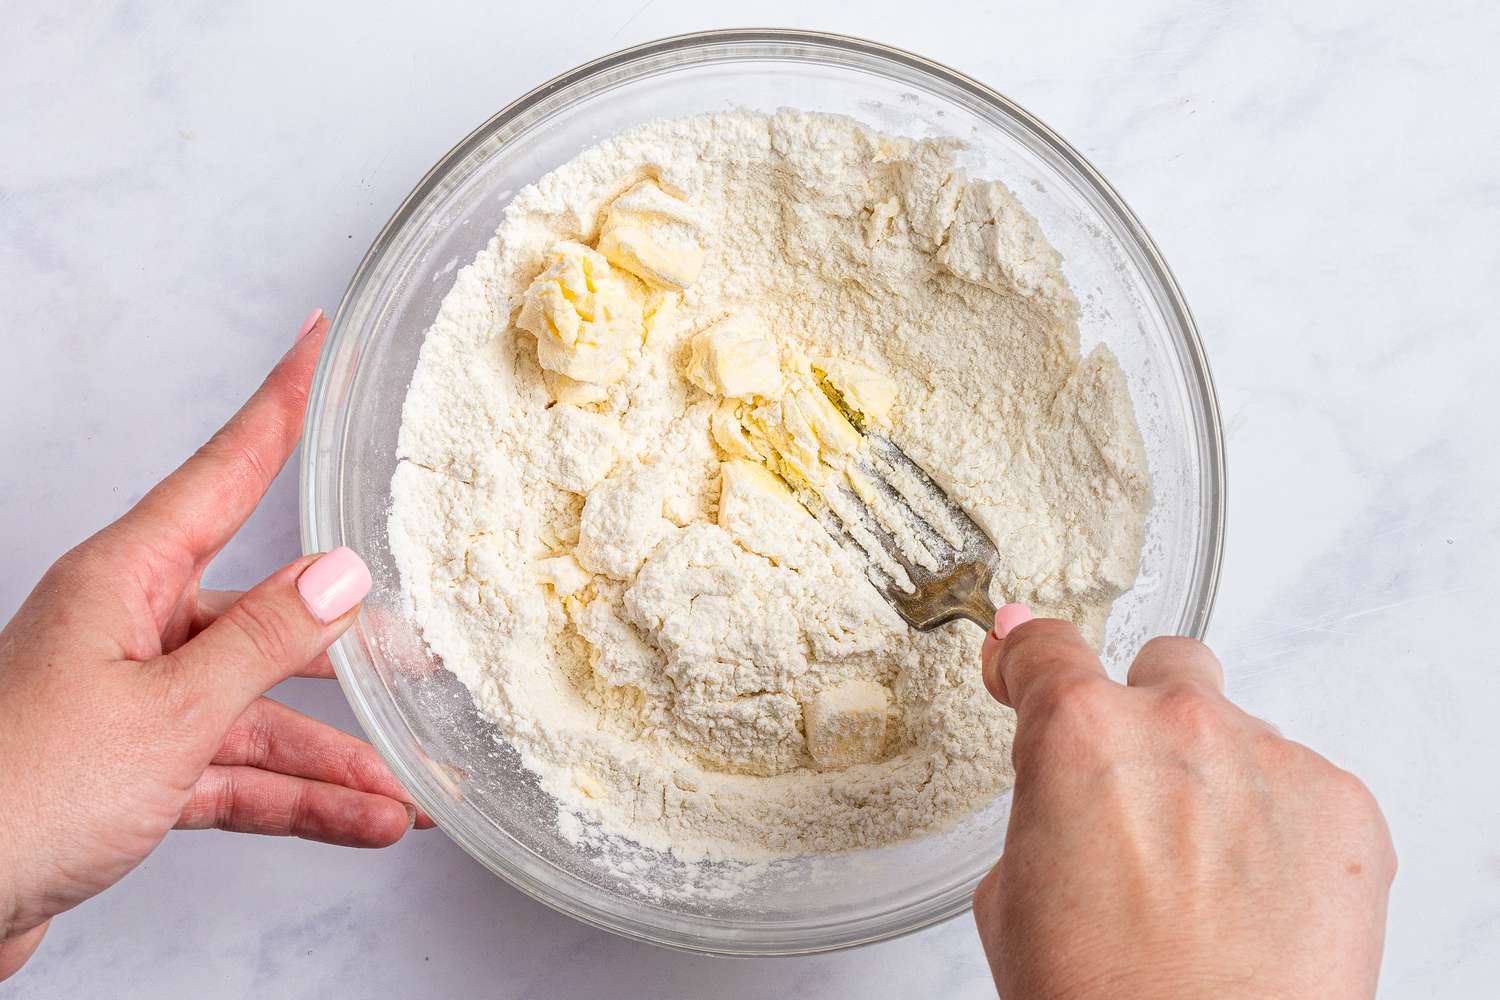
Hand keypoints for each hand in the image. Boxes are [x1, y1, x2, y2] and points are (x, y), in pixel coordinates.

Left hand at [0, 311, 430, 979]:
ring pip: (259, 711)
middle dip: (347, 645)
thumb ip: (262, 640)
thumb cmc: (16, 796)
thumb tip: (343, 573)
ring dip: (336, 754)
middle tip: (422, 642)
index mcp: (123, 581)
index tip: (318, 342)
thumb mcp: (166, 711)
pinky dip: (299, 798)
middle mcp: (130, 630)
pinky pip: (238, 771)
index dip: (280, 404)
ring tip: (410, 784)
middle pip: (264, 613)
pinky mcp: (135, 770)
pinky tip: (362, 819)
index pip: (224, 470)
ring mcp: (134, 703)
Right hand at [973, 606, 1394, 999]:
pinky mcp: (1343, 805)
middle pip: (1166, 664)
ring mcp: (1272, 758)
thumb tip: (1063, 794)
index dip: (1026, 654)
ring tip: (1206, 882)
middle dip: (1145, 710)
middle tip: (1138, 787)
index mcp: (1080, 734)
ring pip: (1240, 735)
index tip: (1026, 654)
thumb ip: (1043, 806)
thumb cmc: (1102, 997)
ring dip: (1218, 782)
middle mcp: (1180, 725)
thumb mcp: (1015, 895)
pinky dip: (1280, 831)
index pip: (1046, 648)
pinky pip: (1301, 789)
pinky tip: (1258, 900)